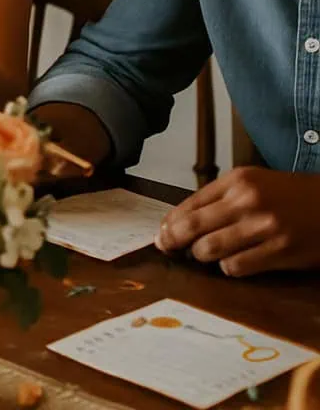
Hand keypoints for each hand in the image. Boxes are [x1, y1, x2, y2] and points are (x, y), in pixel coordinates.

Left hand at [156, 167, 319, 276]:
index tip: (161, 234)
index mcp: (237, 181)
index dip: (170, 222)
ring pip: (210, 250)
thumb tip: (181, 222)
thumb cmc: (287, 196)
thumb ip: (219, 198)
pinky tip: (232, 264)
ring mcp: (264, 227)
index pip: (190, 204)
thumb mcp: (252, 184)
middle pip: (193, 227)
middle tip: (167, 249)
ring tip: (203, 256)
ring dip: (201, 256)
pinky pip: (237, 267)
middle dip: (173, 241)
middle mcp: (247, 201)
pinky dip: (228, 268)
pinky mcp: (280, 251)